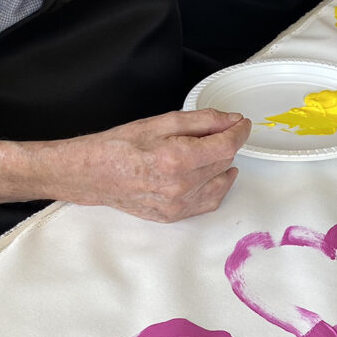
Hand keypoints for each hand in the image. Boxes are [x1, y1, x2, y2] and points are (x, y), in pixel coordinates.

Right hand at [66, 109, 248, 222]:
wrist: (94, 173)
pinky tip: (210, 174)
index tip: (242, 123)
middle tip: (217, 131)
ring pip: (221, 183)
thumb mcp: (163, 122)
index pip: (226, 145)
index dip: (240, 131)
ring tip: (212, 152)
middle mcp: (182, 186)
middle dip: (226, 143)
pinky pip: (209, 202)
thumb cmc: (122, 144)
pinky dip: (216, 186)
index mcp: (179, 159)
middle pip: (224, 162)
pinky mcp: (174, 216)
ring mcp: (178, 205)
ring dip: (222, 165)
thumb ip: (202, 120)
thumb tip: (232, 120)